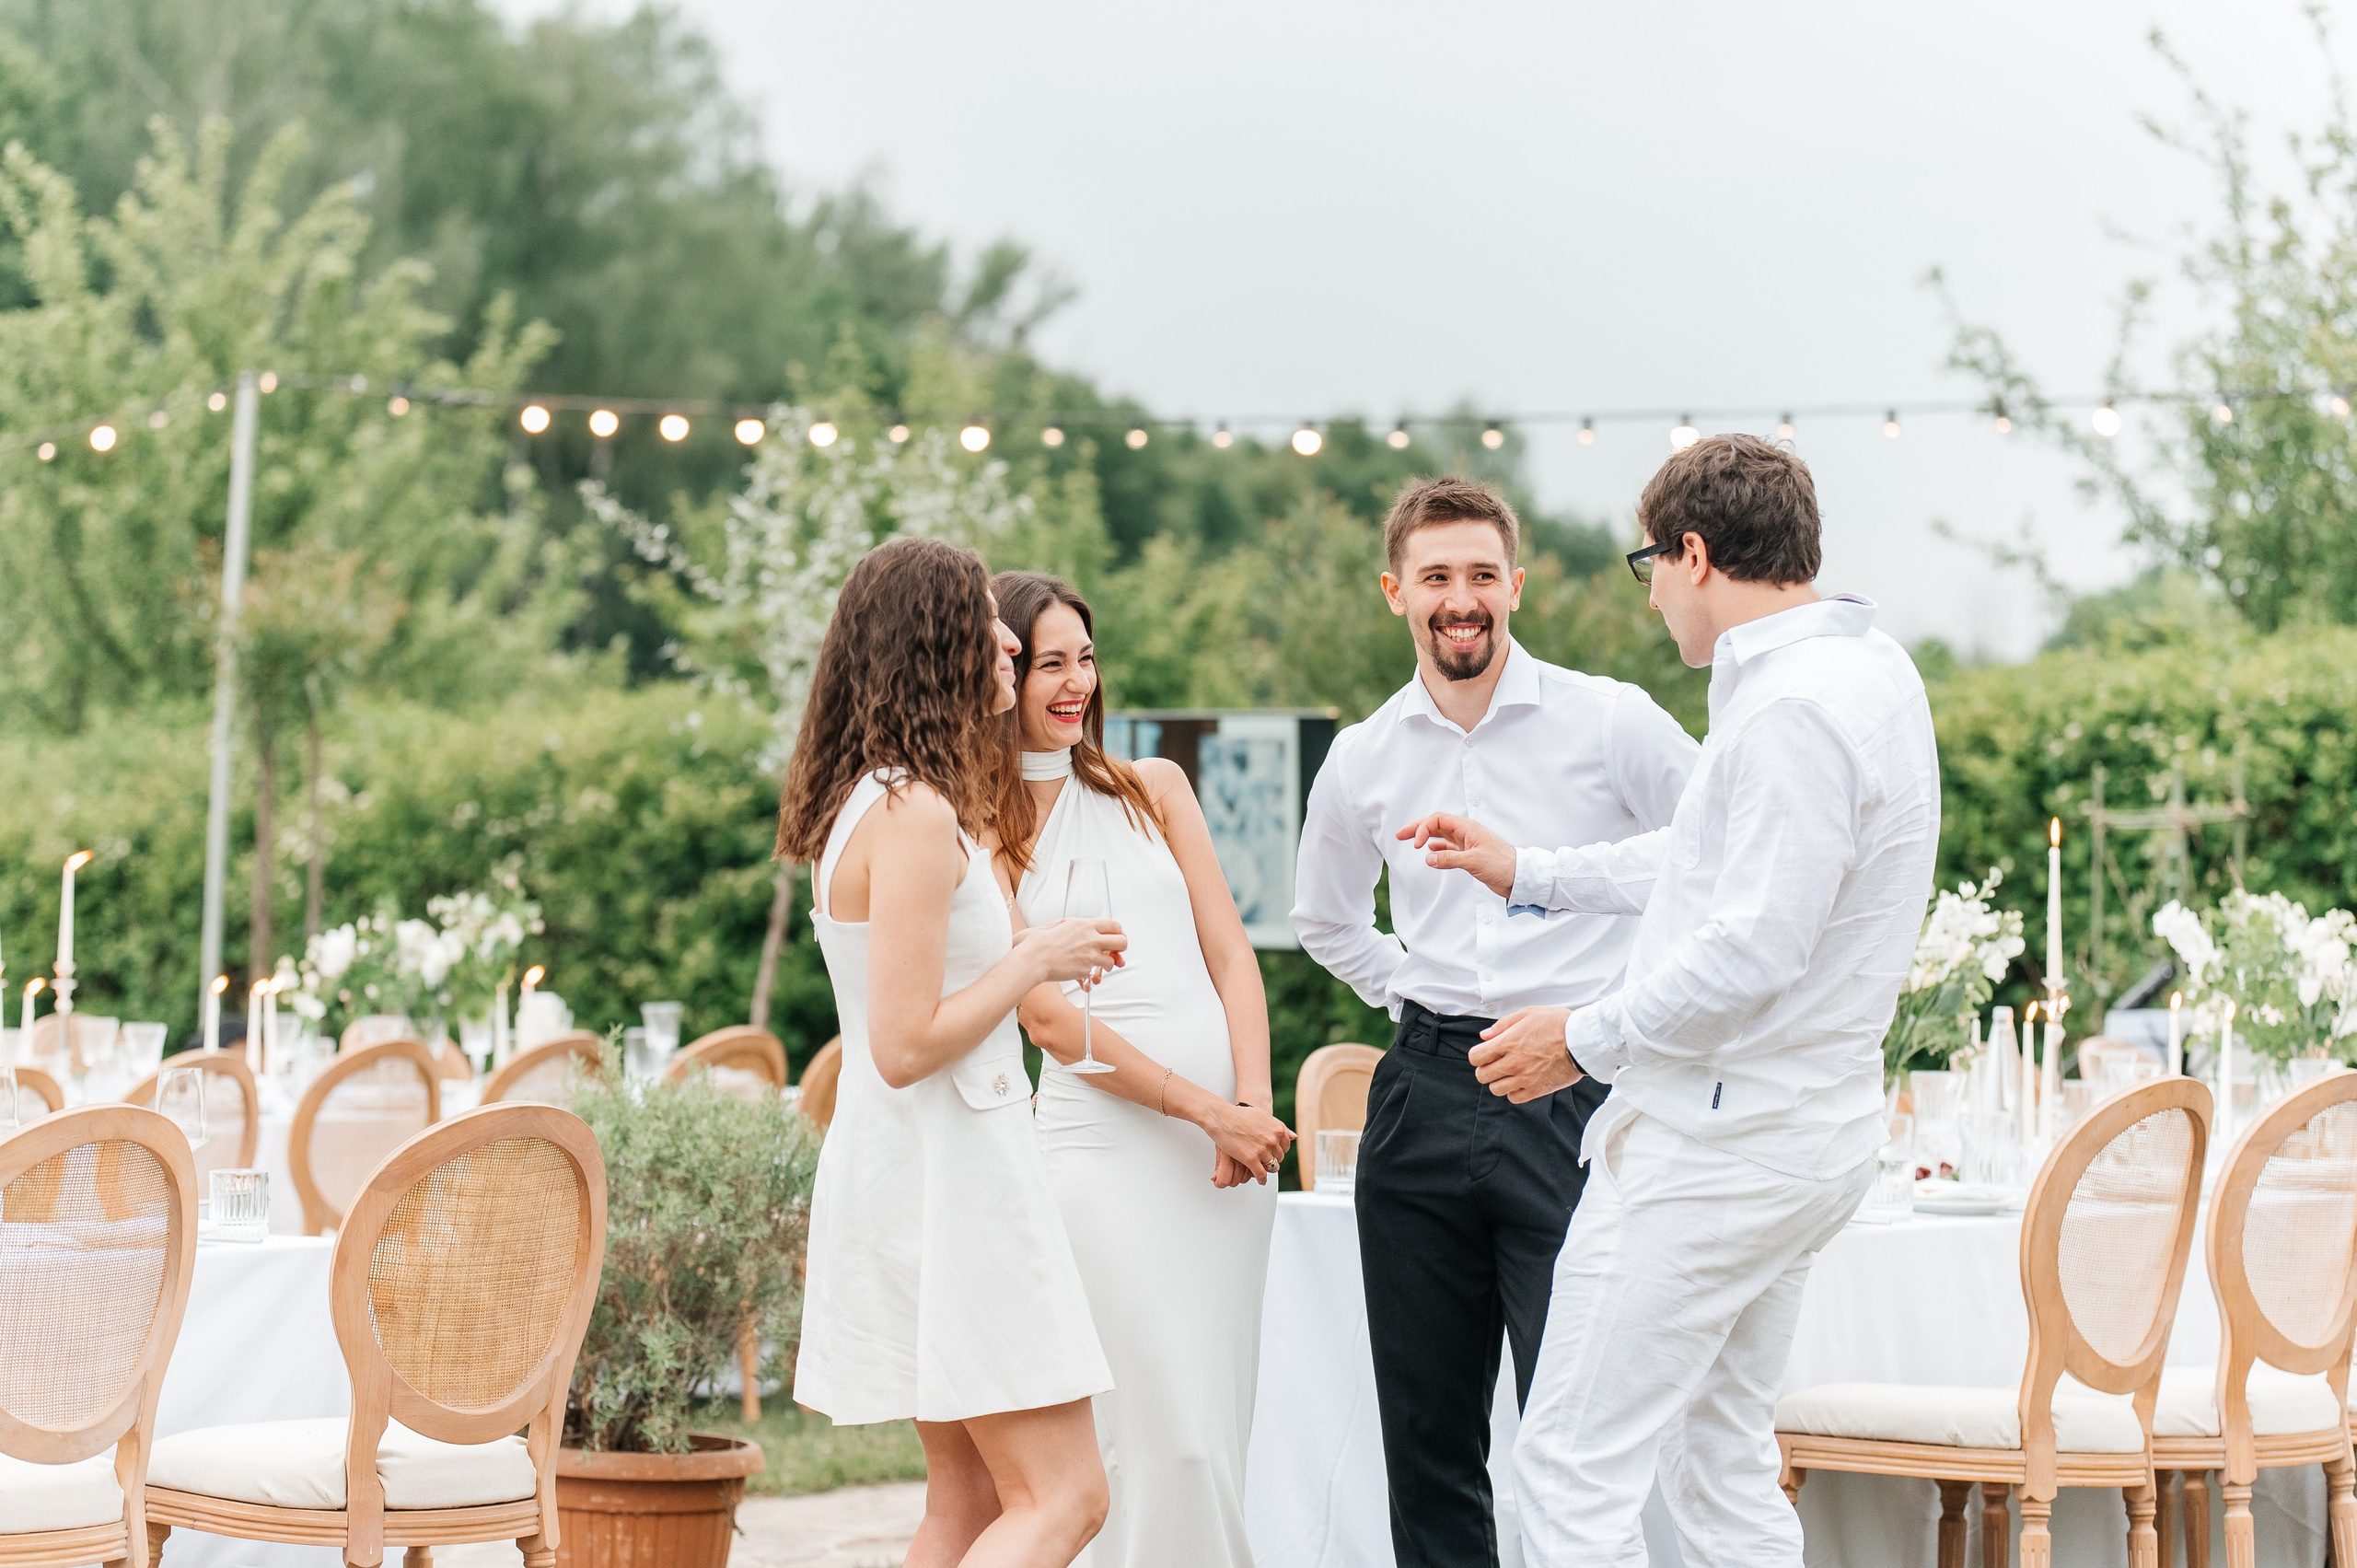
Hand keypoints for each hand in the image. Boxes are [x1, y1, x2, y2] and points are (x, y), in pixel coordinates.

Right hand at [1014, 917, 1126, 987]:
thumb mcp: (1063, 924)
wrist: (1033, 958)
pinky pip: (1095, 975)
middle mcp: (1091, 939)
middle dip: (1120, 949)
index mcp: (1086, 925)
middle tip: (1114, 953)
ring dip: (1106, 965)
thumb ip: (1081, 926)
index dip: (1118, 933)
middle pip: (1122, 942)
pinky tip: (1085, 977)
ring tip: (1098, 966)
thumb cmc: (1043, 941)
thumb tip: (1091, 928)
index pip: (1115, 925)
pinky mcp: (1085, 970)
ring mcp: (1089, 956)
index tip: (1115, 938)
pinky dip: (1092, 977)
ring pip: (1112, 962)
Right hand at [1199, 1099, 1293, 1184]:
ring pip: (1271, 1166)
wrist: (1223, 1118)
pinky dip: (1262, 1179)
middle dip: (1273, 1158)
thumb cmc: (1240, 1115)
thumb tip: (1293, 1136)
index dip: (1279, 1150)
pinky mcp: (1251, 1159)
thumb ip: (1279, 1126)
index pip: (1285, 1146)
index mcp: (1277, 1129)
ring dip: (1268, 1169)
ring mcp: (1262, 1150)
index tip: (1275, 1152)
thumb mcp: (1264, 1116)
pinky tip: (1260, 1180)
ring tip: (1264, 1170)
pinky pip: (1261, 1174)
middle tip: (1266, 1160)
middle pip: (1279, 1157)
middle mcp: (1272, 1140)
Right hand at [1395, 812, 1517, 898]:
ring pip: (1441, 836)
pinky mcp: (1469, 856)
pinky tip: (1430, 852)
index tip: (1416, 844)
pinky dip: (1437, 849)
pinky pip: (1448, 848)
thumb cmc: (1503, 864)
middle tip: (1400, 835)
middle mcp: (1466, 833)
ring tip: (1411, 842)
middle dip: (1418, 829)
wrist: (1519, 877)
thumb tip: (1428, 858)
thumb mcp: (1474, 862)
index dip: (1424, 829)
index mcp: (1467, 828)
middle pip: (1437, 825)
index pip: (1438, 820)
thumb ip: (1449, 859)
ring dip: (1425, 838)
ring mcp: (1467, 844)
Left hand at [1468, 1007, 1581, 1102]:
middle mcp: (1513, 1062)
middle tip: (1497, 1063)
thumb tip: (1485, 1036)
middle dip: (1486, 1068)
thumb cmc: (1558, 1024)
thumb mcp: (1528, 1014)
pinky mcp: (1537, 1089)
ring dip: (1499, 1081)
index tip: (1485, 1053)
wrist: (1582, 1041)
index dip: (1478, 1055)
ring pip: (1495, 1089)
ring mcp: (1524, 1078)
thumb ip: (1503, 1025)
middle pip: (1482, 1075)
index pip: (1476, 1057)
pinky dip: (1514, 1091)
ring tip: (1510, 1072)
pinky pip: (1514, 1098)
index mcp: (1508, 1042)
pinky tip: (1521, 1081)